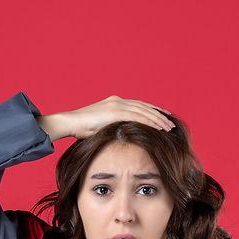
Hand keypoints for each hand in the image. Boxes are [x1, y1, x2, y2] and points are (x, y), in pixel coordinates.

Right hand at [49, 95, 175, 139]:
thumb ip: (110, 128)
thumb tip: (118, 136)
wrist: (68, 123)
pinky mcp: (115, 111)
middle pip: (144, 107)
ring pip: (144, 111)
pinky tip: (158, 128)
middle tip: (170, 122)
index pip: (137, 106)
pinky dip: (150, 122)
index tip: (162, 117)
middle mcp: (118, 101)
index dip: (151, 111)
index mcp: (114, 103)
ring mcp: (117, 105)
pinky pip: (138, 116)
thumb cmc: (78, 128)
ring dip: (158, 119)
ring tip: (168, 127)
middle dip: (158, 115)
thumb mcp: (98, 127)